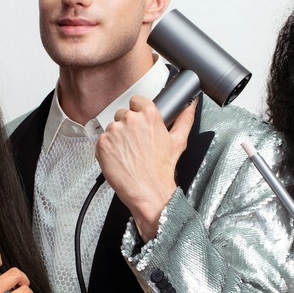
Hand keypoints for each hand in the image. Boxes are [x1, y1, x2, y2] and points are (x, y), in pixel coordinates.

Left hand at [95, 95, 195, 240]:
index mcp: (149, 115)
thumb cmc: (162, 169)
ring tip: (128, 153)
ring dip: (117, 137)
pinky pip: (102, 140)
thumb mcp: (178, 142)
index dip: (138, 111)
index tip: (140, 123)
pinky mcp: (102, 143)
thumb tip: (191, 106)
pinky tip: (119, 158)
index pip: (137, 101)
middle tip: (135, 143)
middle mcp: (130, 119)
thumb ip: (185, 119)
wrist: (148, 191)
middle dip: (128, 126)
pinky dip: (108, 148)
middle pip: (123, 114)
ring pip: (112, 127)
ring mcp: (114, 131)